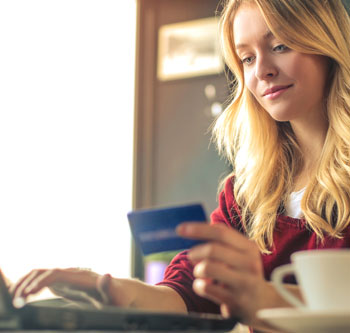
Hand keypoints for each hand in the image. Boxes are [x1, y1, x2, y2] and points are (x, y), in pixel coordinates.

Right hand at [9, 268, 135, 308]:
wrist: (120, 293)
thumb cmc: (117, 297)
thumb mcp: (115, 295)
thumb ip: (109, 286)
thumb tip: (107, 275)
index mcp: (81, 277)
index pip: (56, 274)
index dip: (41, 282)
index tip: (28, 293)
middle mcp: (73, 274)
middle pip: (45, 273)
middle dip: (28, 284)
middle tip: (16, 299)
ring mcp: (68, 278)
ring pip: (42, 275)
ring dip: (26, 283)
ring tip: (15, 298)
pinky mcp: (65, 284)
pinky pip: (44, 282)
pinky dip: (31, 286)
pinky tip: (24, 296)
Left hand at [177, 222, 267, 323]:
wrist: (264, 304)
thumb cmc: (244, 272)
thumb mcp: (241, 252)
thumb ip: (223, 239)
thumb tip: (197, 227)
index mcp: (249, 248)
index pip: (221, 233)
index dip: (198, 229)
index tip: (180, 229)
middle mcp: (249, 263)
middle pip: (212, 249)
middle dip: (195, 252)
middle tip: (191, 257)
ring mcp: (243, 283)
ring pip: (207, 268)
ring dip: (197, 270)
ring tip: (200, 273)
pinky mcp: (235, 301)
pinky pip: (206, 288)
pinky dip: (198, 285)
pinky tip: (204, 286)